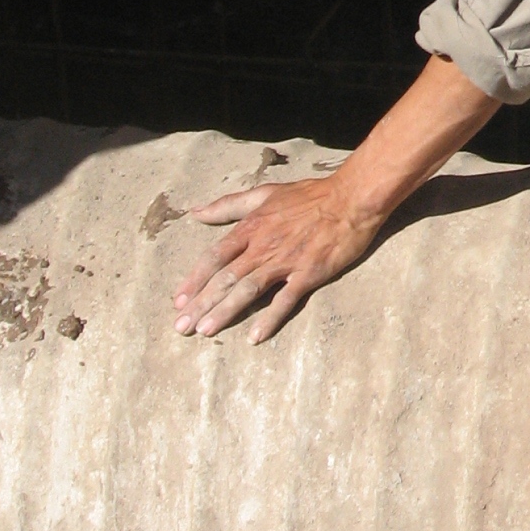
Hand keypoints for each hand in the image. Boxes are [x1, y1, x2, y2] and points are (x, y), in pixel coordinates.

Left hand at [168, 54, 501, 344]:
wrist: (351, 198)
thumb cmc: (310, 195)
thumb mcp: (266, 193)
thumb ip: (230, 204)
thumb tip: (196, 212)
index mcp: (252, 227)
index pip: (215, 256)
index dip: (195, 279)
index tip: (178, 300)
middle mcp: (263, 246)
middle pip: (225, 278)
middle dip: (201, 304)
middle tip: (181, 327)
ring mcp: (286, 261)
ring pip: (247, 291)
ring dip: (224, 312)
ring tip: (205, 332)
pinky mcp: (308, 273)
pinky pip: (285, 300)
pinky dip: (270, 319)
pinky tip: (255, 337)